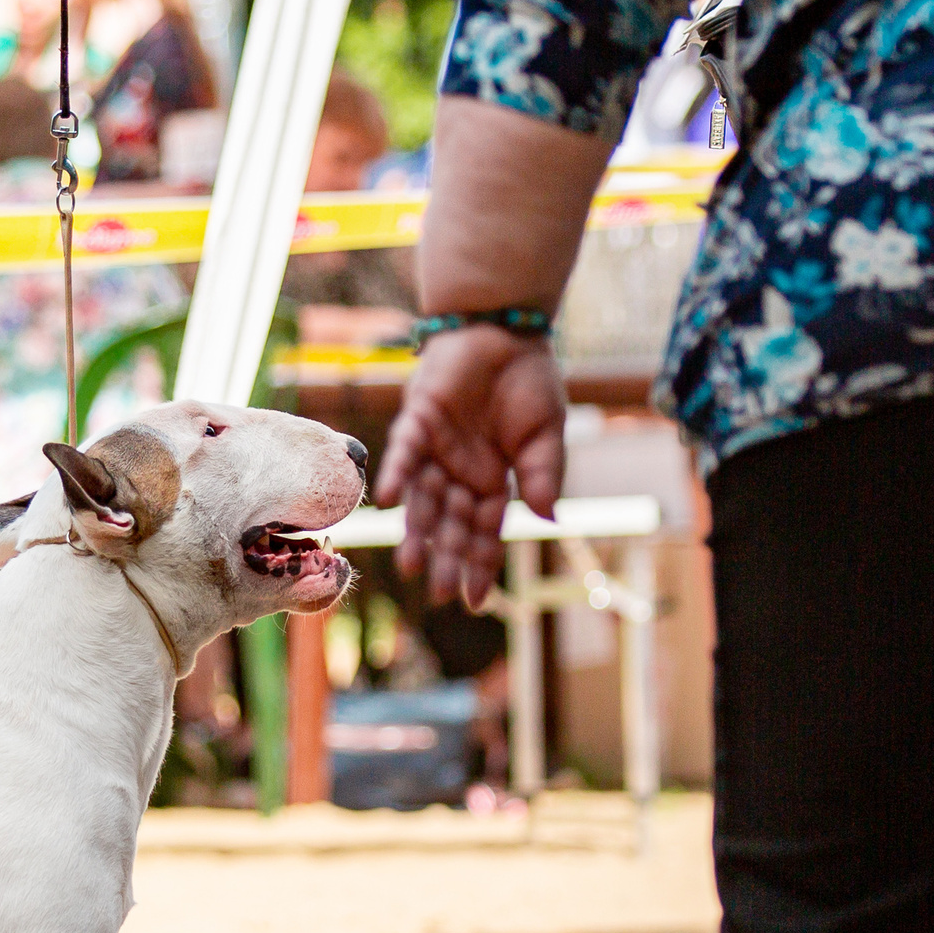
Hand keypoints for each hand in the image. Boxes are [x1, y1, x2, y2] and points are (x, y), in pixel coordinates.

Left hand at [374, 325, 567, 607]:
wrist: (504, 332)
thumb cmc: (529, 384)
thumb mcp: (546, 434)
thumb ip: (543, 475)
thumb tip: (549, 520)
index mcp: (492, 482)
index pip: (485, 531)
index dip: (479, 564)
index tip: (473, 600)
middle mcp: (459, 474)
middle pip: (451, 524)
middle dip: (446, 558)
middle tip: (438, 593)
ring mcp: (435, 451)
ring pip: (422, 500)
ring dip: (416, 531)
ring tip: (410, 565)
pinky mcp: (416, 422)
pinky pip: (403, 453)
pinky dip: (395, 475)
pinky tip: (384, 502)